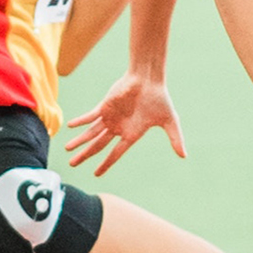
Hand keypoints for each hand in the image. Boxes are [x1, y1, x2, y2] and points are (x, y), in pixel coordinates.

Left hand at [64, 72, 186, 173]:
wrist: (150, 78)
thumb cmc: (159, 98)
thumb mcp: (170, 121)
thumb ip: (175, 138)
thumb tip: (184, 155)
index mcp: (131, 134)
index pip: (115, 153)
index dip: (106, 164)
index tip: (96, 174)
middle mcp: (118, 127)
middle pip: (98, 145)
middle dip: (85, 155)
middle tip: (72, 165)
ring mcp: (110, 117)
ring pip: (91, 132)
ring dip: (79, 141)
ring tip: (67, 150)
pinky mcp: (104, 106)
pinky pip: (90, 116)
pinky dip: (80, 122)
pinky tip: (71, 127)